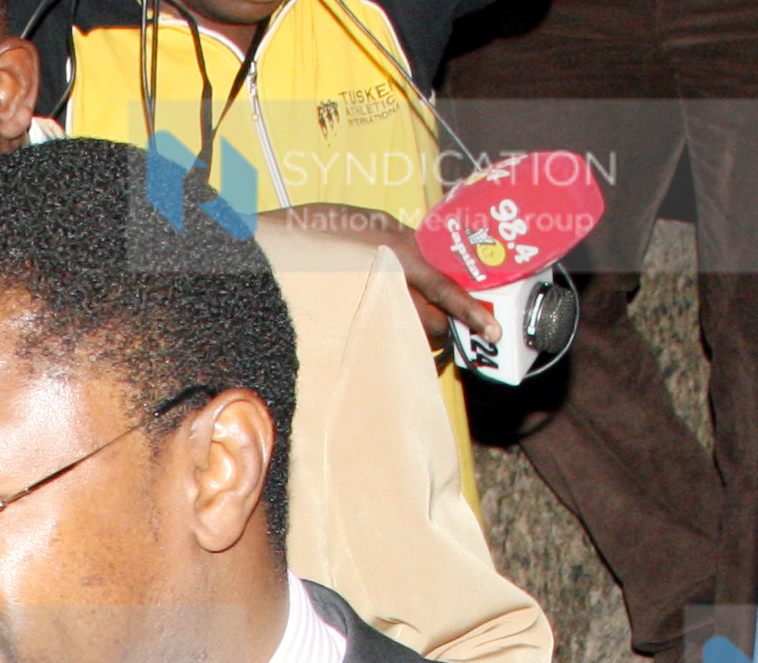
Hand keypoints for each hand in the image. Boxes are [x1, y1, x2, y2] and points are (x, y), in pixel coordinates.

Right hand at [265, 204, 497, 348]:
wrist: (266, 247)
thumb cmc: (312, 229)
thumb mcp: (364, 221)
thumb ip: (396, 240)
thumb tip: (418, 259)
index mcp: (401, 249)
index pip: (447, 287)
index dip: (471, 310)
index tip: (491, 327)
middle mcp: (391, 279)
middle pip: (436, 321)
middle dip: (439, 327)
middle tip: (433, 326)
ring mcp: (369, 303)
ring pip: (412, 337)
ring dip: (415, 338)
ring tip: (401, 329)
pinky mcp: (348, 320)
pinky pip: (384, 345)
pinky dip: (393, 347)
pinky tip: (385, 342)